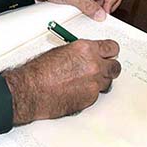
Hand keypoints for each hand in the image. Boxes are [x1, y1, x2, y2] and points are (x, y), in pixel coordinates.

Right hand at [2, 38, 121, 124]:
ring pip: (108, 82)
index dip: (110, 51)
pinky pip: (97, 94)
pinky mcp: (90, 98)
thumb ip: (79, 53)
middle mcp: (94, 65)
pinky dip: (90, 92)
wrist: (31, 90)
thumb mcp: (61, 51)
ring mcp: (94, 83)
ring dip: (100, 81)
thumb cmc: (39, 71)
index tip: (109, 53)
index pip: (112, 47)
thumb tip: (86, 56)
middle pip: (115, 66)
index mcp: (86, 49)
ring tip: (86, 81)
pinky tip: (78, 90)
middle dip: (109, 67)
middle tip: (102, 68)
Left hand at [22, 0, 124, 20]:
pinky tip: (81, 12)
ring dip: (95, 10)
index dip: (112, 3)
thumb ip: (88, 6)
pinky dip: (87, 10)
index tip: (104, 13)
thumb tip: (100, 14)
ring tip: (88, 14)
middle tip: (97, 15)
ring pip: (99, 2)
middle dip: (105, 8)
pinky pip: (89, 4)